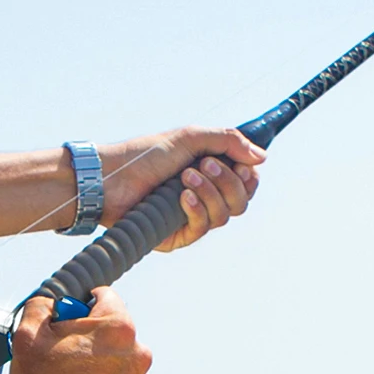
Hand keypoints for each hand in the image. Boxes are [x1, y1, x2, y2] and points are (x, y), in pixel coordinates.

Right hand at [8, 289, 152, 373]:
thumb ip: (42, 306)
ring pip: (124, 364)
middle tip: (66, 358)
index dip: (83, 306)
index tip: (72, 319)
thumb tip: (51, 306)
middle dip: (94, 341)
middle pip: (116, 334)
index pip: (105, 298)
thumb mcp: (28, 333)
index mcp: (116, 328)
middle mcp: (138, 354)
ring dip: (105, 369)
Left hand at [93, 127, 264, 251]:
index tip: (240, 164)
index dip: (249, 176)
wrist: (111, 177)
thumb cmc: (145, 155)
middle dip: (228, 182)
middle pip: (242, 201)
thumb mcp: (190, 137)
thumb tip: (262, 157)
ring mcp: (192, 217)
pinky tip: (182, 196)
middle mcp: (205, 196)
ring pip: (225, 215)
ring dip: (210, 193)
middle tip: (203, 164)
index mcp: (211, 173)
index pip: (247, 182)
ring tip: (185, 176)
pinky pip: (202, 228)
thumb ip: (228, 141)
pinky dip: (197, 209)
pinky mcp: (177, 236)